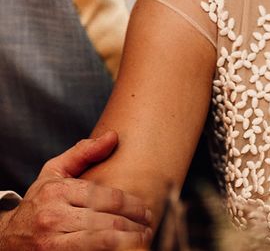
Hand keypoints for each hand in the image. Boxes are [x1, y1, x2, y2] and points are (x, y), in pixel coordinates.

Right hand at [0, 131, 151, 249]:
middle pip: (108, 222)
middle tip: (148, 225)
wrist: (4, 239)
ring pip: (102, 243)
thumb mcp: (53, 173)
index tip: (146, 209)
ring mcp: (52, 244)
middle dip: (135, 225)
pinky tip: (125, 249)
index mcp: (58, 192)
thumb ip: (83, 153)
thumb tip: (113, 136)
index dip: (133, 205)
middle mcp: (53, 218)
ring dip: (129, 242)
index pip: (108, 197)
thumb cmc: (38, 202)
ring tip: (143, 239)